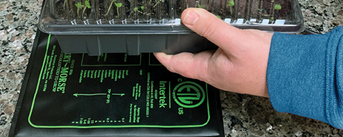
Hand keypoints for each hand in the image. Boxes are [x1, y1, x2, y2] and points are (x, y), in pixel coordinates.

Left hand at [154, 8, 272, 96]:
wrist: (292, 72)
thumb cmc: (265, 64)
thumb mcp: (235, 42)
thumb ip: (211, 29)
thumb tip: (188, 16)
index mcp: (208, 71)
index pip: (176, 64)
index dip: (163, 54)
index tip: (154, 44)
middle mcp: (214, 71)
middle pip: (187, 59)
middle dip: (177, 46)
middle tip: (170, 31)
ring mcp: (225, 67)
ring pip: (202, 53)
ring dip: (194, 41)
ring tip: (188, 27)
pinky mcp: (236, 60)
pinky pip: (216, 49)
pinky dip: (210, 39)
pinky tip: (212, 31)